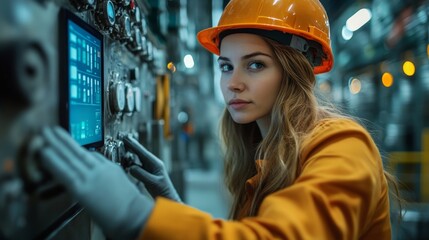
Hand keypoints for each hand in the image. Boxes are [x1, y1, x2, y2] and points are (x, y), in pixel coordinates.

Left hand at [38, 127, 152, 239]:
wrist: (133, 215)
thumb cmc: (130, 207)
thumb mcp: (124, 187)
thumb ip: (110, 181)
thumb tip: (100, 182)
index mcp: (111, 168)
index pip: (94, 155)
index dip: (79, 151)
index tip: (70, 147)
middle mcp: (100, 169)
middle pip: (79, 151)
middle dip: (65, 140)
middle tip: (53, 130)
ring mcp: (90, 177)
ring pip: (70, 157)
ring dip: (56, 146)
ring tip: (45, 136)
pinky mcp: (82, 188)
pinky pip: (64, 172)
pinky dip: (53, 162)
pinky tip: (45, 154)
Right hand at [123, 136, 181, 202]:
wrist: (168, 200)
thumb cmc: (164, 192)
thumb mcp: (152, 183)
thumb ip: (142, 175)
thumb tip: (130, 168)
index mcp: (156, 164)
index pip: (142, 152)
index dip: (133, 144)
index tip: (126, 137)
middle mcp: (153, 164)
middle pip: (140, 152)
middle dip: (132, 145)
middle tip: (123, 137)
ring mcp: (151, 169)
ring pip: (139, 158)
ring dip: (131, 152)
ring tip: (124, 146)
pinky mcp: (148, 174)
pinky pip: (138, 165)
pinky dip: (132, 161)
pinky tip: (127, 160)